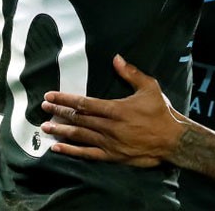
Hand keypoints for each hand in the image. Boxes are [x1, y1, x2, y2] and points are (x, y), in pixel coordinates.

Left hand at [40, 54, 185, 167]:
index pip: (84, 103)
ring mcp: (109, 142)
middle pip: (78, 118)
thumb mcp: (150, 87)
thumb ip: (131, 73)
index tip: (50, 96)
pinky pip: (87, 153)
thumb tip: (116, 58)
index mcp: (116, 109)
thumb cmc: (161, 112)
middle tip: (43, 108)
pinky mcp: (111, 155)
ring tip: (45, 126)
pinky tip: (57, 148)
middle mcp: (109, 126)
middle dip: (59, 112)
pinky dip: (71, 151)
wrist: (172, 140)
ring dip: (61, 130)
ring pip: (79, 135)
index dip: (65, 99)